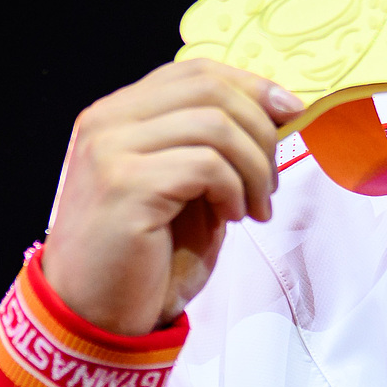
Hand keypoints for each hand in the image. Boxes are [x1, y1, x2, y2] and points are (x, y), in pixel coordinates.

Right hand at [40, 59, 303, 334]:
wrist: (96, 315)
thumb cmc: (146, 254)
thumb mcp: (184, 184)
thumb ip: (211, 142)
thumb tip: (277, 107)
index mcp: (117, 114)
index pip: (195, 71)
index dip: (251, 85)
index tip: (291, 112)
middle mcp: (106, 122)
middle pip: (209, 89)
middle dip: (260, 129)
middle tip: (272, 179)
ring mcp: (110, 150)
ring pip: (215, 124)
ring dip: (254, 166)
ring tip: (255, 205)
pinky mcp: (125, 185)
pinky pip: (206, 165)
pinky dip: (234, 190)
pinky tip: (232, 218)